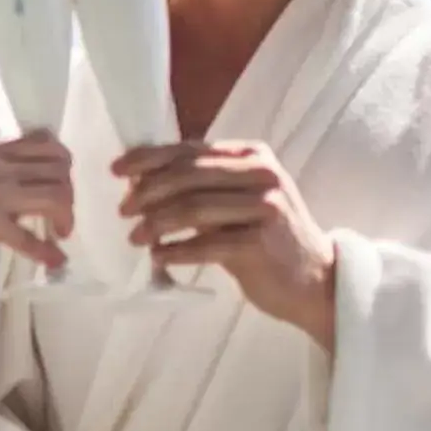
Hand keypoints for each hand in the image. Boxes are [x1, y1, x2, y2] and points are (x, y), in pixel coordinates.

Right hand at [0, 132, 75, 287]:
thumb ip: (0, 180)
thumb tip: (38, 190)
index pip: (43, 140)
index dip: (62, 165)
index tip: (58, 189)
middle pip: (58, 166)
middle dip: (68, 194)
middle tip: (59, 220)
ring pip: (55, 194)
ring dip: (64, 217)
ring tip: (58, 235)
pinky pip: (31, 237)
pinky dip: (46, 251)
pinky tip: (52, 261)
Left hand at [115, 140, 337, 347]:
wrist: (314, 279)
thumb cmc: (266, 239)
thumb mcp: (239, 200)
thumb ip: (202, 186)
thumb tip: (141, 183)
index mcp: (252, 156)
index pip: (191, 150)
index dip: (149, 159)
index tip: (117, 171)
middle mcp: (262, 174)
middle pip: (188, 176)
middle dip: (147, 193)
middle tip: (123, 211)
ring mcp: (265, 207)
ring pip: (193, 208)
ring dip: (156, 224)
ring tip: (136, 239)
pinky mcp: (261, 243)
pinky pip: (205, 244)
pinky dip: (176, 251)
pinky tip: (160, 258)